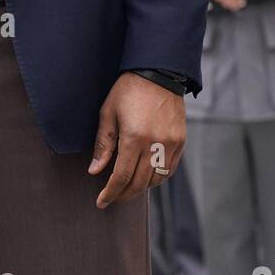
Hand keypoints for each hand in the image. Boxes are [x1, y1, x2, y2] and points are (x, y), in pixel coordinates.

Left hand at [89, 72, 185, 207]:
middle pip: (140, 183)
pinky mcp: (180, 141)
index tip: (101, 202)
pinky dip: (157, 178)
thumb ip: (102, 144)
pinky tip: (147, 178)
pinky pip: (170, 169)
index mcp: (133, 137)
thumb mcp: (108, 113)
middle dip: (124, 194)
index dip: (110, 193)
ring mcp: (170, 144)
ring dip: (141, 188)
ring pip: (156, 180)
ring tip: (128, 188)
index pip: (121, 176)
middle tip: (113, 198)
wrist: (157, 72)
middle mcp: (154, 144)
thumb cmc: (128, 90)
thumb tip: (94, 171)